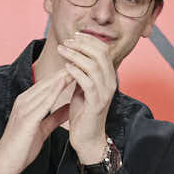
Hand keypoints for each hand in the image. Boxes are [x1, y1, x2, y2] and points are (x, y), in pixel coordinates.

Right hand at [0, 71, 73, 173]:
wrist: (5, 162)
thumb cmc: (22, 146)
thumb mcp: (42, 128)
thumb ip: (55, 117)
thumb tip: (70, 107)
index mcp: (28, 103)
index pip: (48, 85)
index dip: (64, 75)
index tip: (79, 68)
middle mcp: (24, 101)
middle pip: (47, 82)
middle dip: (64, 71)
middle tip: (81, 59)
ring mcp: (24, 109)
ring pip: (45, 89)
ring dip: (61, 78)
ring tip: (76, 66)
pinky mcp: (26, 120)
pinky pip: (42, 103)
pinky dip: (53, 92)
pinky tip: (63, 84)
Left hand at [57, 34, 118, 162]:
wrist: (88, 138)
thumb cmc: (83, 113)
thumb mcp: (83, 87)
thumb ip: (83, 71)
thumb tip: (74, 54)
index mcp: (109, 76)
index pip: (103, 49)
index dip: (89, 40)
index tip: (73, 35)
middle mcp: (110, 82)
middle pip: (101, 53)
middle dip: (82, 44)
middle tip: (67, 41)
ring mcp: (105, 92)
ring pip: (93, 65)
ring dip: (76, 55)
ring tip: (62, 50)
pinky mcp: (97, 103)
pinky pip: (87, 82)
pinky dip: (76, 71)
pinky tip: (65, 67)